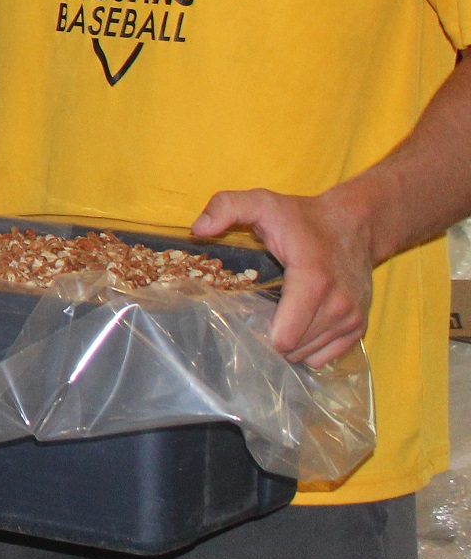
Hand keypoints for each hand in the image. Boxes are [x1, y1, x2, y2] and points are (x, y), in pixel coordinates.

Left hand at [194, 187, 374, 365]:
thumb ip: (227, 207)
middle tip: (257, 319)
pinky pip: (328, 356)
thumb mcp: (262, 202)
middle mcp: (338, 303)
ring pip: (309, 355)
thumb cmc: (302, 217)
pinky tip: (298, 328)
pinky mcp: (359, 326)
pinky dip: (310, 349)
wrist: (354, 225)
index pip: (286, 335)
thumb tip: (198, 229)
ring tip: (277, 321)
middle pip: (294, 348)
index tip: (244, 320)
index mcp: (313, 278)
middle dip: (271, 341)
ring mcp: (351, 317)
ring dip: (290, 346)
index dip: (260, 335)